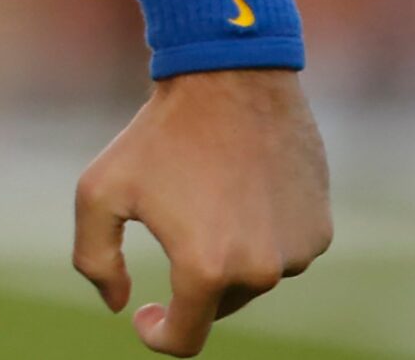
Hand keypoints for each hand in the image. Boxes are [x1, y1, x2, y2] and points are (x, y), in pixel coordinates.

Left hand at [73, 69, 331, 354]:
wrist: (230, 82)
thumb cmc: (158, 135)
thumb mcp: (99, 190)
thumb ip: (94, 258)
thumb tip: (119, 306)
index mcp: (205, 268)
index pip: (185, 338)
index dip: (160, 334)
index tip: (146, 316)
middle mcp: (259, 271)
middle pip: (218, 303)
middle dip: (192, 276)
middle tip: (174, 220)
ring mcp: (296, 253)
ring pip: (253, 275)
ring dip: (229, 250)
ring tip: (208, 191)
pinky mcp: (320, 231)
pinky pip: (282, 250)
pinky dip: (260, 232)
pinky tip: (242, 186)